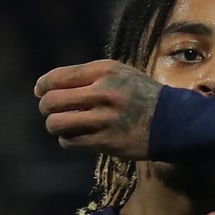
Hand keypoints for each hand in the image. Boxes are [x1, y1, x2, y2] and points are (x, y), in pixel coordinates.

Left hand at [34, 59, 161, 159]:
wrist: (174, 122)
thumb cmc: (143, 96)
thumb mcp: (121, 73)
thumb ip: (90, 76)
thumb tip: (49, 86)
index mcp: (105, 72)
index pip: (59, 77)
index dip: (43, 85)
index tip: (41, 90)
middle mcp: (102, 93)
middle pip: (51, 101)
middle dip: (46, 107)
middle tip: (50, 110)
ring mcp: (103, 119)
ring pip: (56, 124)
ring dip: (54, 125)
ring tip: (62, 124)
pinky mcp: (106, 142)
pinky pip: (70, 142)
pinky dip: (67, 139)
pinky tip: (75, 136)